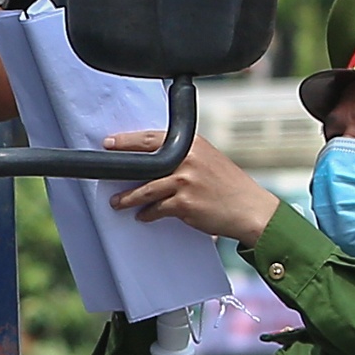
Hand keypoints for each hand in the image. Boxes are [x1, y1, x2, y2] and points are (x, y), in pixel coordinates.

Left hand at [105, 132, 283, 245]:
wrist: (250, 208)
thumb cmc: (229, 186)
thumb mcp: (208, 160)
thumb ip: (184, 156)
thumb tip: (154, 160)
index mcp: (192, 144)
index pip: (152, 138)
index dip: (127, 140)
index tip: (109, 142)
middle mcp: (187, 159)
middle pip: (144, 161)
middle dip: (120, 165)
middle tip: (104, 172)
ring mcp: (185, 181)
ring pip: (145, 189)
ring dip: (128, 198)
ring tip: (116, 202)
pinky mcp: (185, 203)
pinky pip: (157, 209)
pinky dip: (147, 214)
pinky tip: (142, 216)